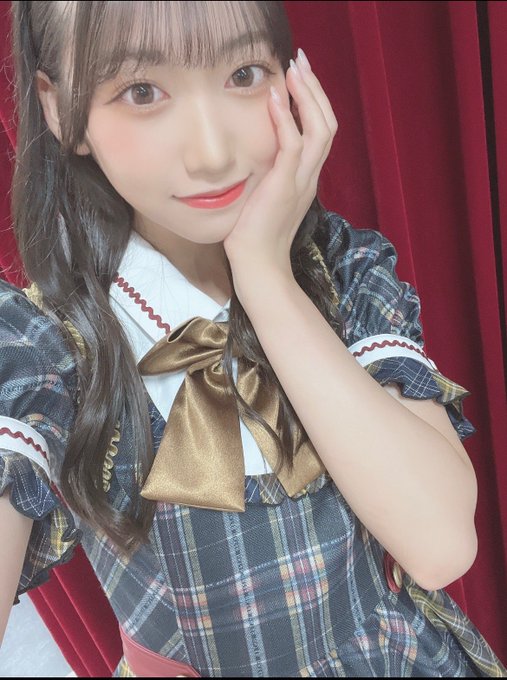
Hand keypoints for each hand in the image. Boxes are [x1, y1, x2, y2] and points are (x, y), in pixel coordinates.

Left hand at [223, 49, 337, 285]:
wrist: (258, 266)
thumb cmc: (254, 235)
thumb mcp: (264, 197)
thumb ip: (267, 174)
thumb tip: (253, 153)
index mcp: (306, 178)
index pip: (321, 132)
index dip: (315, 102)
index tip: (300, 77)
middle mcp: (310, 177)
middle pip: (328, 124)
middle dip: (316, 90)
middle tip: (301, 62)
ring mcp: (301, 182)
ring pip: (320, 130)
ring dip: (308, 96)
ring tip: (294, 70)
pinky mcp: (285, 187)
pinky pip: (293, 147)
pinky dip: (287, 120)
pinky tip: (276, 99)